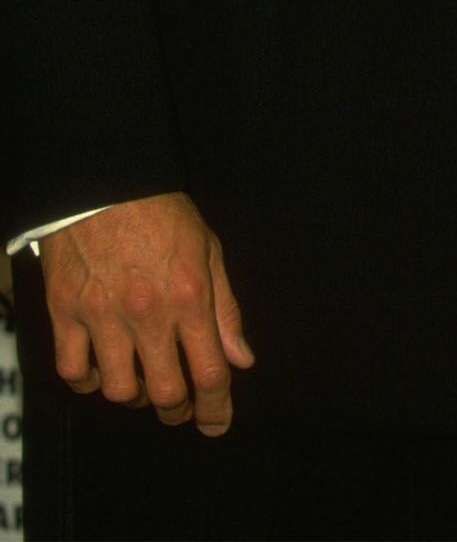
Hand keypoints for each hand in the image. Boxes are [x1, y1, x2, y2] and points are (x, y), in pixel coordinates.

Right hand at [40, 193, 253, 434]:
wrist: (105, 181)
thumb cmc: (162, 212)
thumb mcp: (209, 250)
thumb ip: (226, 309)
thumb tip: (242, 358)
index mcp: (190, 296)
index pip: (211, 372)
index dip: (217, 407)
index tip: (217, 423)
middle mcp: (149, 313)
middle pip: (166, 393)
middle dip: (177, 410)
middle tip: (179, 405)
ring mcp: (104, 316)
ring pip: (119, 391)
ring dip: (135, 396)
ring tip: (141, 380)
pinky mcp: (66, 312)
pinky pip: (74, 371)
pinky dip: (89, 380)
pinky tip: (101, 368)